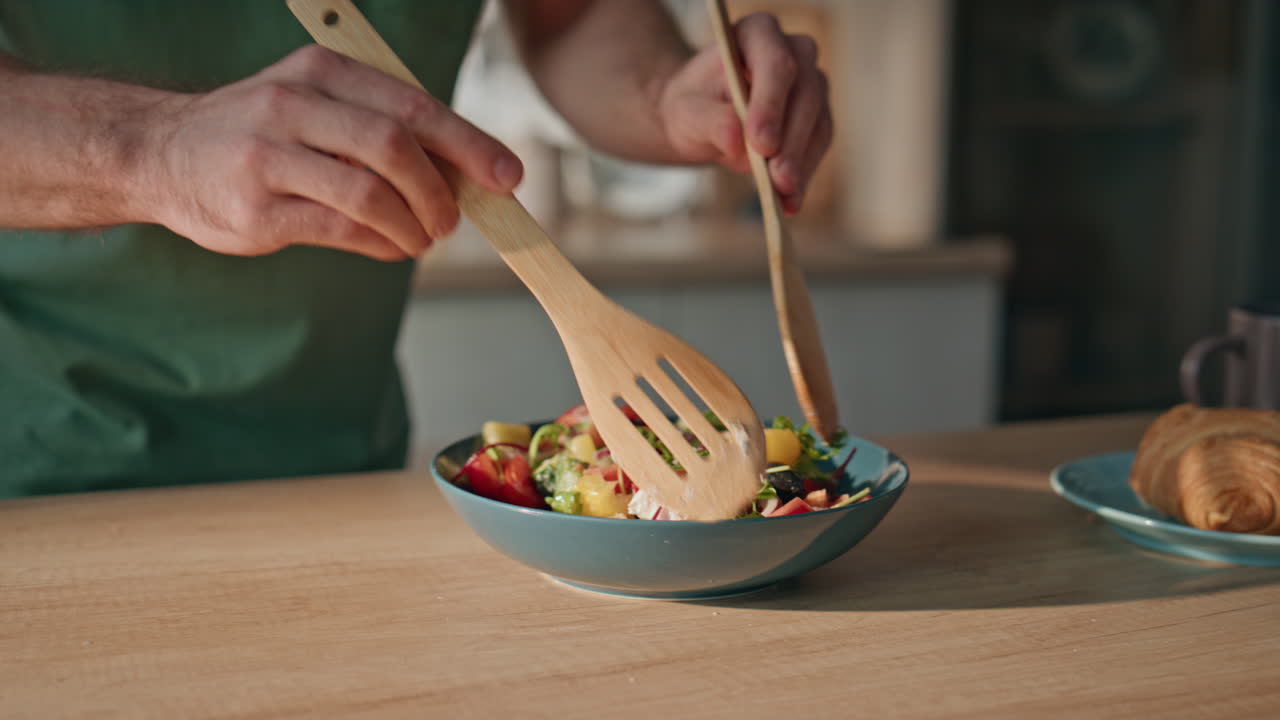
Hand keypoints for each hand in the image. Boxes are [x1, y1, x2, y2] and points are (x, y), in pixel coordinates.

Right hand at [145, 45, 522, 260]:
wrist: (163, 154)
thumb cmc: (261, 134)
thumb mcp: (315, 103)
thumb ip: (379, 126)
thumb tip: (464, 172)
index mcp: (320, 70)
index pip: (412, 104)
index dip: (468, 143)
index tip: (506, 175)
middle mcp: (291, 103)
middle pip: (394, 146)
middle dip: (440, 191)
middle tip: (454, 221)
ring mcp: (268, 156)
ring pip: (369, 193)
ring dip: (412, 225)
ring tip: (423, 240)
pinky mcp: (256, 209)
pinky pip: (340, 230)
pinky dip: (380, 244)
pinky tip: (391, 248)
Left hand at [657, 13, 830, 214]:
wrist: (701, 118)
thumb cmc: (692, 105)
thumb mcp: (686, 112)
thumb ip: (709, 120)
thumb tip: (736, 141)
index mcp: (758, 34)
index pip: (776, 63)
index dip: (771, 104)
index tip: (759, 143)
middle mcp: (795, 53)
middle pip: (804, 94)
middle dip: (790, 140)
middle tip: (777, 178)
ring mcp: (811, 86)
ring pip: (817, 123)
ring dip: (801, 163)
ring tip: (784, 195)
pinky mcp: (817, 119)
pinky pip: (817, 147)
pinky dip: (804, 176)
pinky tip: (790, 203)